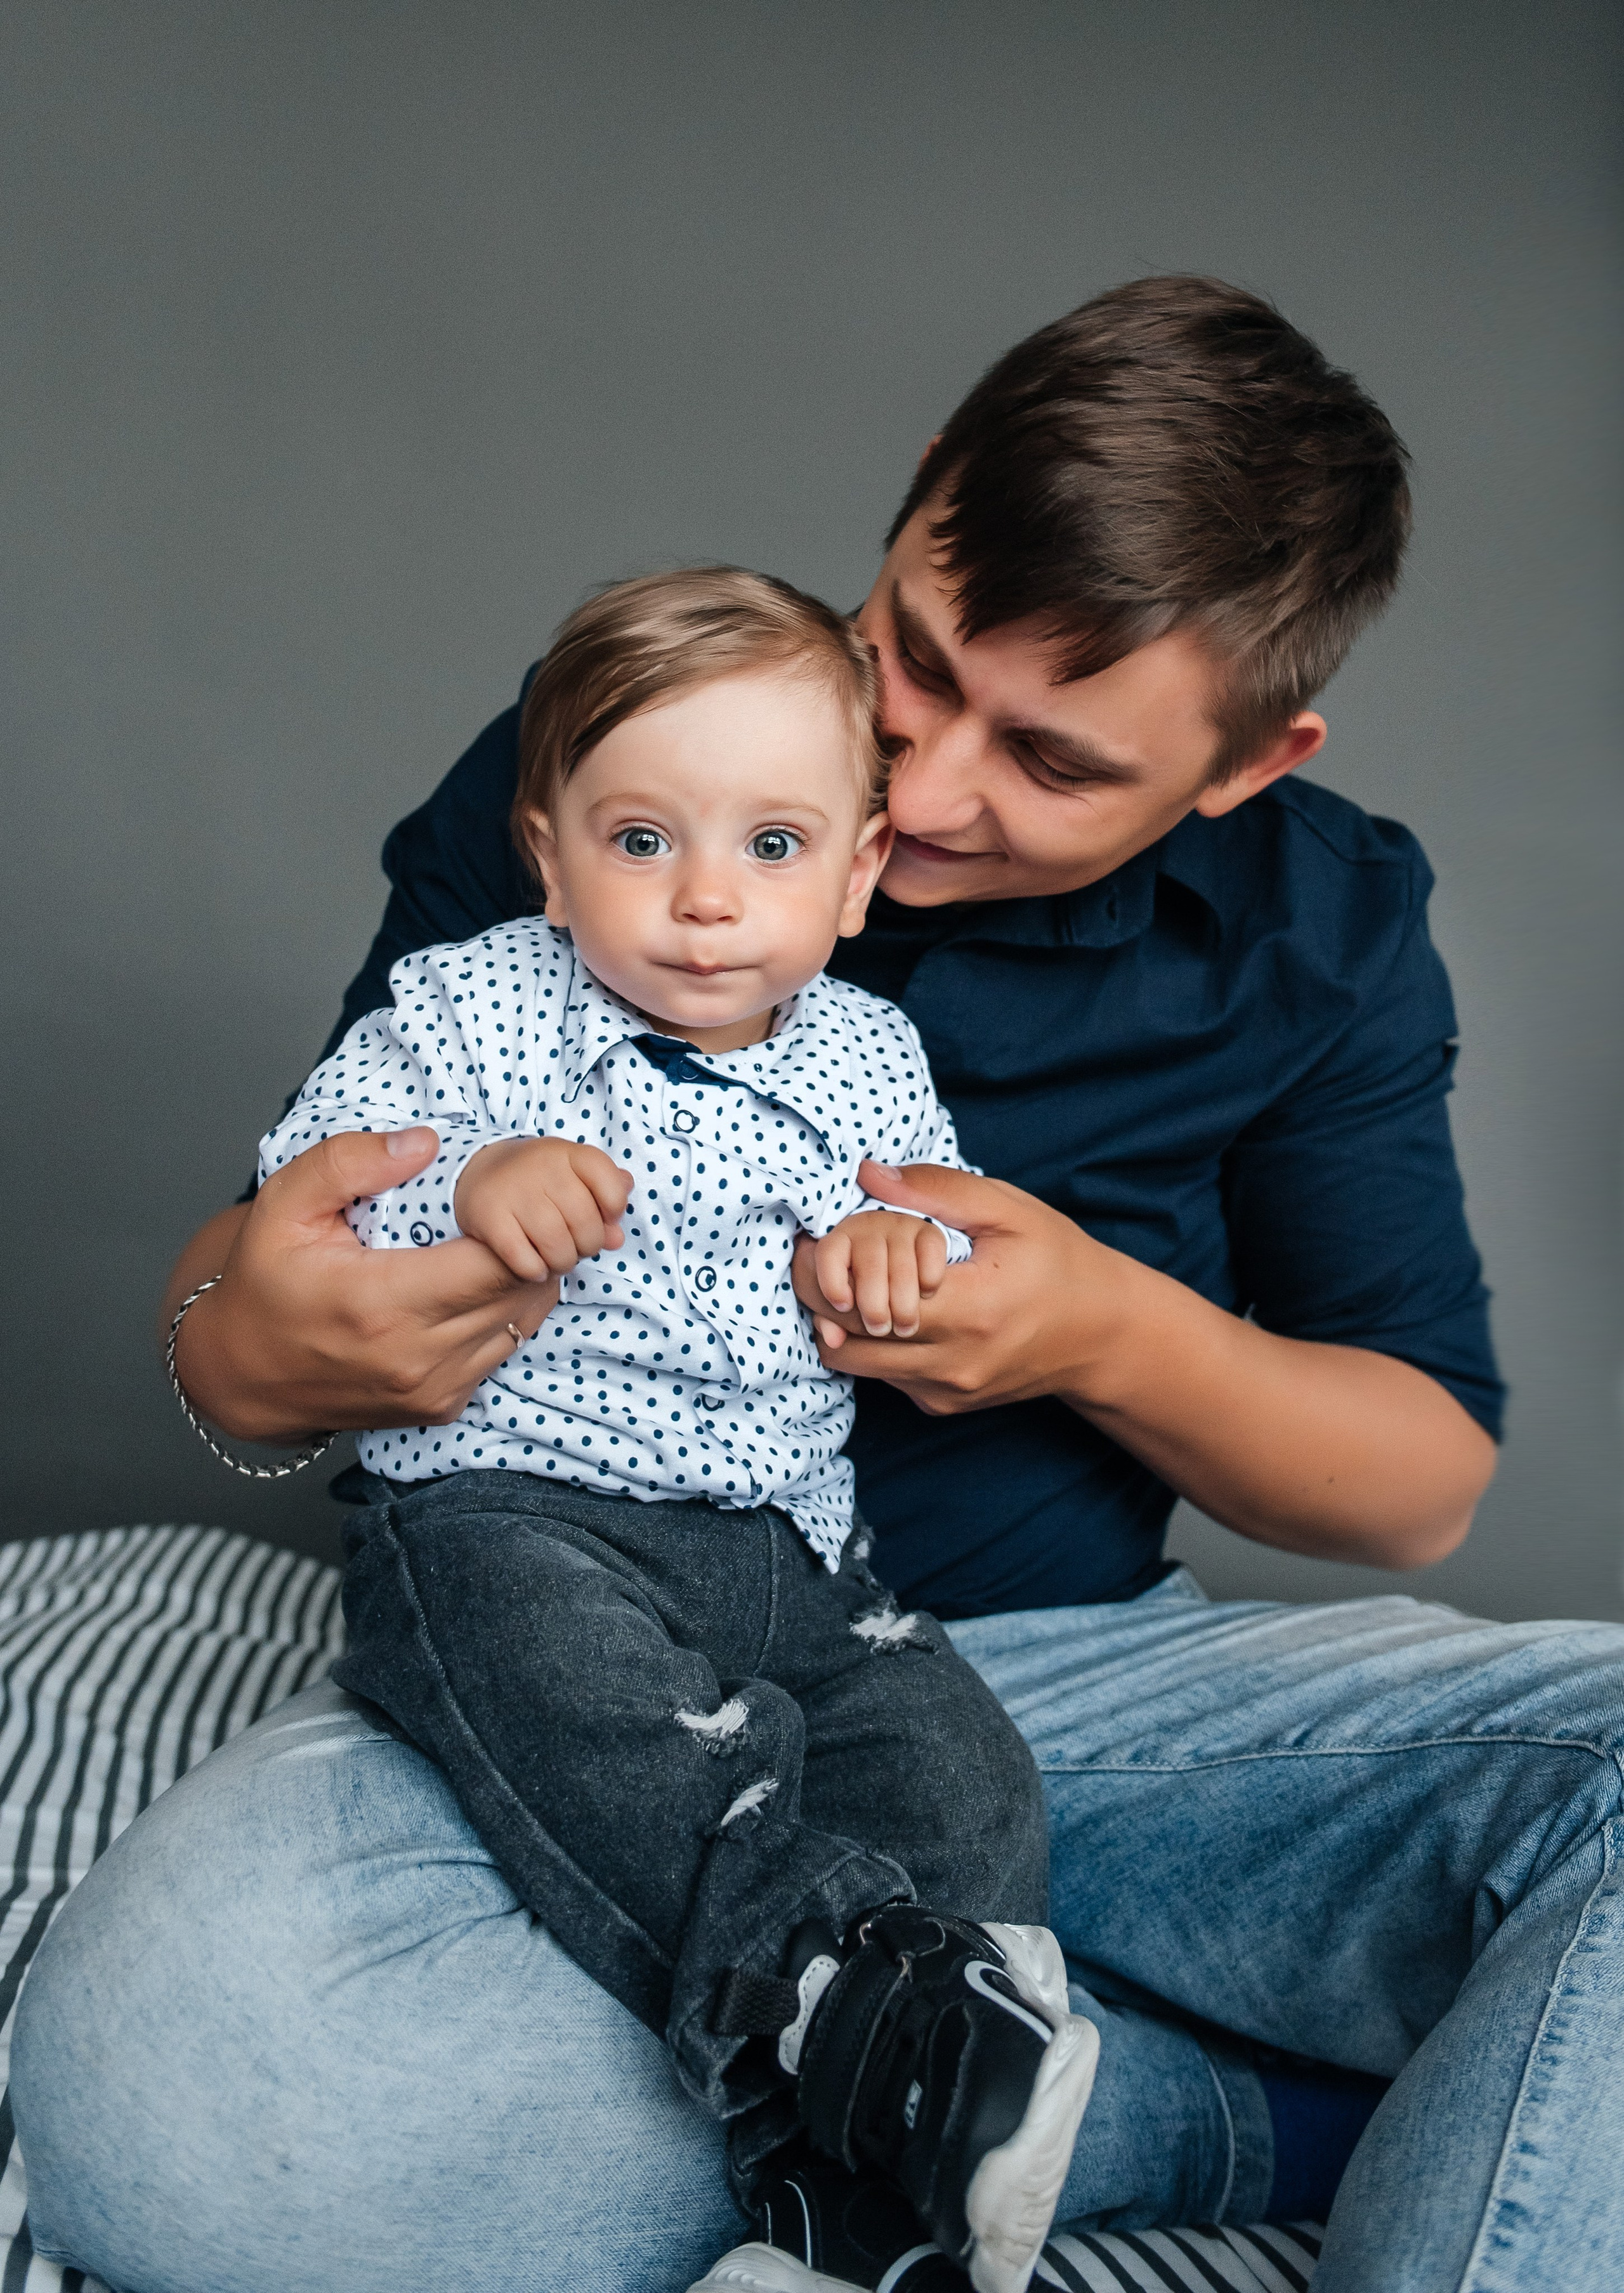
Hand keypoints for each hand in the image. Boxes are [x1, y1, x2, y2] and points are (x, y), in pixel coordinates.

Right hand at [165, 1128, 560, 1444]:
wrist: (242, 1372)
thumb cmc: (265, 1284)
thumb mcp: (283, 1205)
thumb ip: (348, 1162)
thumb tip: (424, 1143)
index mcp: (382, 1304)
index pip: (498, 1262)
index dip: (516, 1221)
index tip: (498, 1195)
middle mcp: (417, 1357)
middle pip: (521, 1290)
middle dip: (528, 1243)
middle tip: (508, 1209)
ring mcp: (432, 1389)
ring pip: (521, 1322)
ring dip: (522, 1278)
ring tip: (494, 1242)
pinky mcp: (440, 1407)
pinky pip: (502, 1350)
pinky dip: (503, 1314)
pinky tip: (476, 1285)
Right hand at [454, 1138, 632, 1281]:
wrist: (482, 1173)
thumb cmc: (542, 1183)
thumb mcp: (576, 1179)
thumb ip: (605, 1201)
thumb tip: (617, 1239)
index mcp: (568, 1154)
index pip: (611, 1185)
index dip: (615, 1209)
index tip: (606, 1218)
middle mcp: (542, 1167)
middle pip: (584, 1222)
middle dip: (589, 1245)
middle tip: (578, 1247)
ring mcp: (514, 1191)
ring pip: (556, 1244)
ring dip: (563, 1263)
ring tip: (559, 1261)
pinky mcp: (489, 1216)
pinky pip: (524, 1260)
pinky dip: (535, 1271)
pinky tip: (536, 1268)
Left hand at [793, 1161, 1117, 1413]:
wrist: (1102, 1334)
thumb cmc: (1058, 1262)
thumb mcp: (1009, 1210)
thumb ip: (937, 1190)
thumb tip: (868, 1175)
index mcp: (970, 1309)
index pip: (862, 1300)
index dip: (826, 1268)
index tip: (814, 1239)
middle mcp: (953, 1362)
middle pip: (844, 1339)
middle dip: (818, 1296)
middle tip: (815, 1257)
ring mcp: (947, 1391)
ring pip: (855, 1364)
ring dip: (838, 1323)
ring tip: (846, 1280)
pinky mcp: (944, 1405)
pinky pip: (884, 1377)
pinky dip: (872, 1345)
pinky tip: (888, 1309)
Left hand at [813, 1210, 947, 1338]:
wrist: (903, 1239)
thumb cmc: (859, 1273)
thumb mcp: (841, 1288)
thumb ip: (831, 1315)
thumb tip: (834, 1340)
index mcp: (839, 1239)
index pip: (828, 1254)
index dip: (832, 1284)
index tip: (843, 1308)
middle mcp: (868, 1227)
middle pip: (869, 1269)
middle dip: (873, 1308)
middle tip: (879, 1329)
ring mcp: (900, 1226)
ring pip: (901, 1270)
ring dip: (904, 1306)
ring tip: (905, 1328)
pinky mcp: (929, 1231)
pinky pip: (930, 1258)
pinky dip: (929, 1282)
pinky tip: (926, 1295)